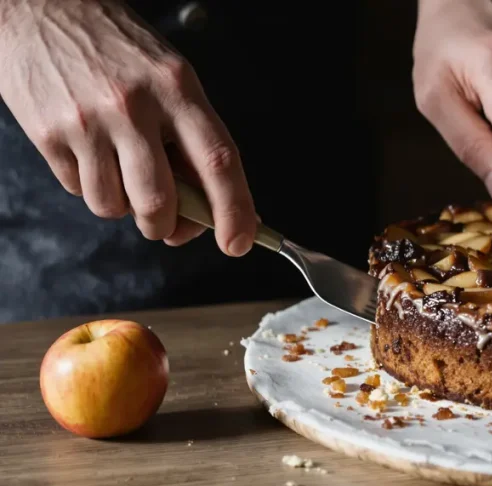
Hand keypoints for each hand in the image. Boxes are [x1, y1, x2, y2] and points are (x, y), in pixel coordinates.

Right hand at [0, 0, 255, 254]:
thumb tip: (212, 203)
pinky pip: (78, 190)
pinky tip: (91, 151)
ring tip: (122, 169)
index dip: (234, 210)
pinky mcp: (48, 134)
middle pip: (160, 202)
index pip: (218, 161)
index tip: (238, 242)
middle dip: (168, 227)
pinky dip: (90, 185)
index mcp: (176, 87)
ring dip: (124, 206)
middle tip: (169, 222)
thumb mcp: (169, 78)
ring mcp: (87, 122)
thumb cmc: (115, 46)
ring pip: (114, 207)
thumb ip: (191, 137)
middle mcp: (133, 105)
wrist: (40, 8)